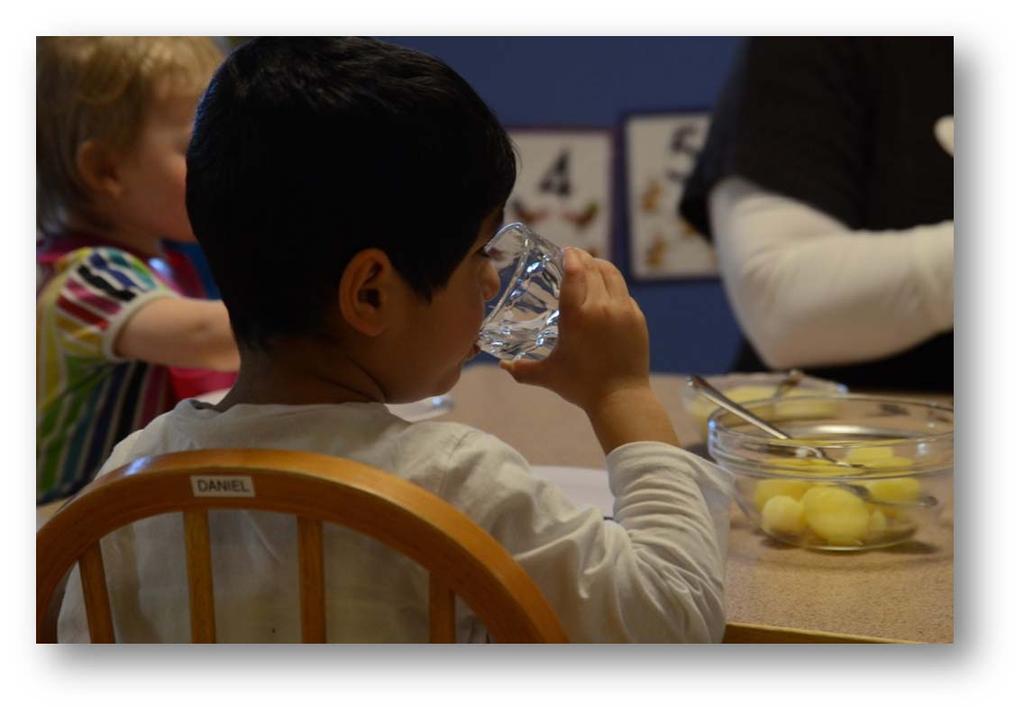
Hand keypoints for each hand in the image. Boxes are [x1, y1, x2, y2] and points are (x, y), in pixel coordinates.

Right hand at [501, 247, 650, 413]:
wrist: (621, 398)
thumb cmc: (581, 386)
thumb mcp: (548, 376)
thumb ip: (522, 369)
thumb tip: (502, 365)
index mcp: (576, 316)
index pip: (574, 272)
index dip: (570, 256)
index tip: (564, 252)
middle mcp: (600, 307)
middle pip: (593, 267)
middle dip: (583, 258)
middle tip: (574, 256)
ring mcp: (623, 310)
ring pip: (612, 274)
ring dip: (600, 265)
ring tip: (591, 265)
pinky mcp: (637, 318)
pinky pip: (624, 293)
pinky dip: (613, 286)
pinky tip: (606, 292)